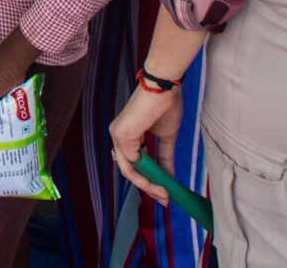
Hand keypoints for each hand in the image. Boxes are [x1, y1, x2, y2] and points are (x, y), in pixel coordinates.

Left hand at [109, 85, 184, 203]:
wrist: (164, 86)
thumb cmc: (164, 104)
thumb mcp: (166, 136)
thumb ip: (164, 158)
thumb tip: (169, 179)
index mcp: (127, 135)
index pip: (134, 164)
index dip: (149, 182)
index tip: (165, 194)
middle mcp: (118, 136)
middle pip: (130, 171)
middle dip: (149, 188)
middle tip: (166, 200)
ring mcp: (118, 135)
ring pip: (130, 171)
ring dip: (149, 186)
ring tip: (166, 194)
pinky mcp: (122, 135)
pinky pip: (132, 164)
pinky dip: (147, 177)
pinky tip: (161, 181)